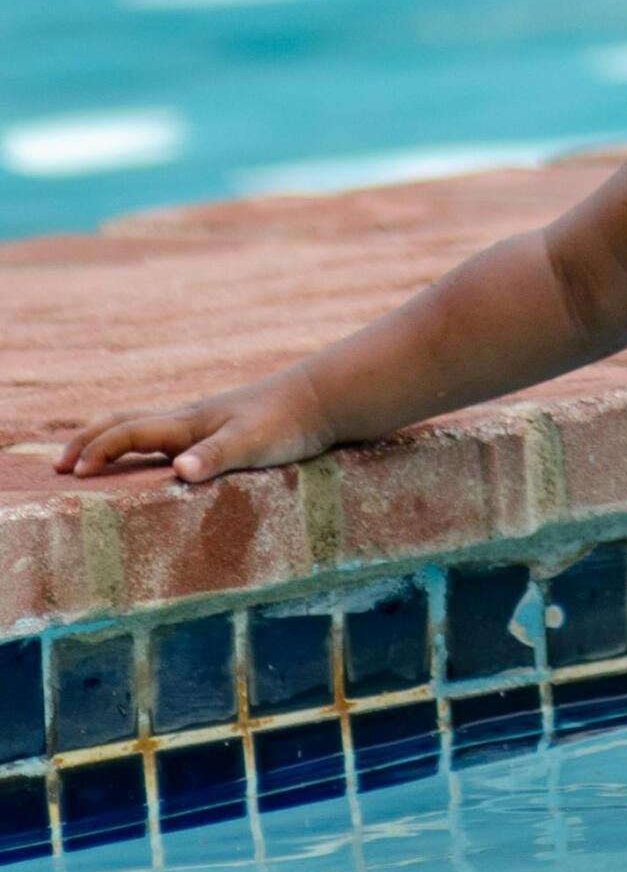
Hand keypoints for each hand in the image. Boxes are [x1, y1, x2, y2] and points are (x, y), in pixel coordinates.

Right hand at [55, 365, 334, 484]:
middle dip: (90, 441)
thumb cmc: (288, 423)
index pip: (128, 432)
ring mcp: (205, 421)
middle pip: (126, 422)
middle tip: (60, 465)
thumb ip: (216, 457)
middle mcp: (190, 418)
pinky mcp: (222, 428)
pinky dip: (143, 442)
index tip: (72, 473)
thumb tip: (178, 471)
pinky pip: (168, 433)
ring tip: (93, 457)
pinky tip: (154, 457)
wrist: (322, 397)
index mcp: (188, 423)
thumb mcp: (252, 444)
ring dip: (112, 438)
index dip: (98, 450)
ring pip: (145, 424)